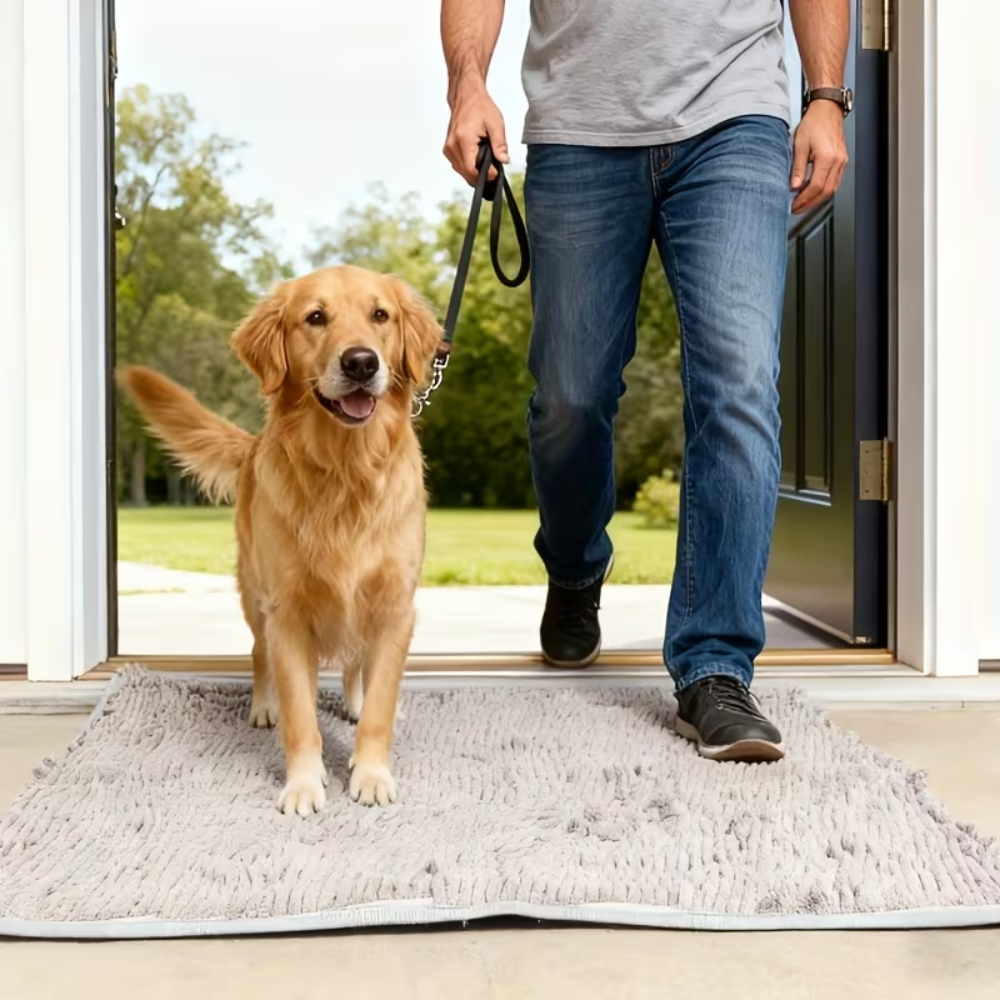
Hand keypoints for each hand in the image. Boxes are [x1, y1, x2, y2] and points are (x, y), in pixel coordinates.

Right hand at [443, 81, 508, 184]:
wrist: (466, 96)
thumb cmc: (480, 106)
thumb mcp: (496, 124)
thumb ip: (500, 145)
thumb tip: (504, 160)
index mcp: (463, 139)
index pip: (471, 169)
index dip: (485, 175)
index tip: (496, 173)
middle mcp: (452, 145)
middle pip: (466, 173)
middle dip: (481, 175)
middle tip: (493, 169)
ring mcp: (448, 149)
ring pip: (462, 172)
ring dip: (474, 171)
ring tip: (486, 161)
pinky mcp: (448, 150)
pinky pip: (458, 166)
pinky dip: (469, 167)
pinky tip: (477, 159)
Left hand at [790, 100, 848, 214]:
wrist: (827, 109)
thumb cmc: (814, 122)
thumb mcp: (799, 145)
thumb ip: (797, 168)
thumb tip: (793, 187)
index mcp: (827, 157)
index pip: (816, 187)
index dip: (804, 200)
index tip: (794, 206)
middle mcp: (838, 161)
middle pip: (826, 192)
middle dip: (811, 204)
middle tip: (797, 209)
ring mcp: (842, 161)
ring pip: (832, 188)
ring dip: (817, 199)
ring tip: (803, 203)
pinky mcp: (842, 160)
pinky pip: (835, 181)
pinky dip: (824, 190)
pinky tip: (813, 192)